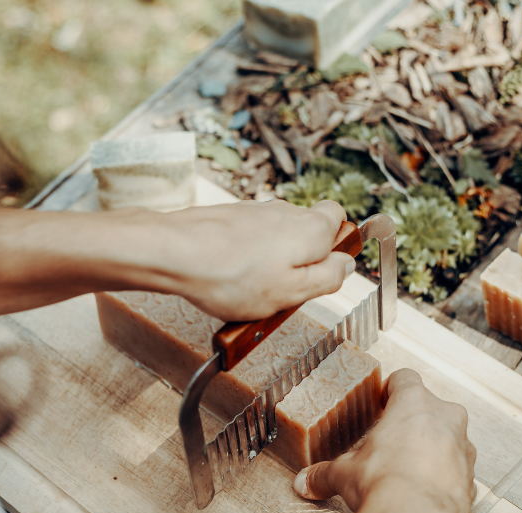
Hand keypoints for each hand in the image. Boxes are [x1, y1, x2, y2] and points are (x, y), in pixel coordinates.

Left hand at [154, 199, 353, 320]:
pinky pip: (248, 240)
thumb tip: (347, 265)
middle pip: (307, 230)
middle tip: (285, 289)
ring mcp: (255, 212)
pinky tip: (228, 281)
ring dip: (270, 261)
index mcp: (311, 228)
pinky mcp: (229, 217)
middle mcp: (286, 212)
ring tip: (249, 291)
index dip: (336, 246)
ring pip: (276, 236)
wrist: (174, 253)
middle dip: (301, 258)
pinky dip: (244, 258)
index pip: (339, 218)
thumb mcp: (293, 292)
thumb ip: (327, 278)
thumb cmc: (232, 277)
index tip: (322, 272)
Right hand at [293, 369, 476, 512]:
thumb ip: (324, 473)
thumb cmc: (385, 483)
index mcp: (413, 403)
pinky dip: (444, 477)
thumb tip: (306, 481)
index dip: (392, 389)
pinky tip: (424, 492)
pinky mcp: (471, 477)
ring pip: (449, 438)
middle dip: (413, 422)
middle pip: (431, 407)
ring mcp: (462, 447)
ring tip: (409, 469)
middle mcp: (445, 418)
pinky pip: (457, 470)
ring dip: (433, 448)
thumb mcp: (344, 473)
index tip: (384, 400)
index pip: (405, 379)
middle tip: (393, 439)